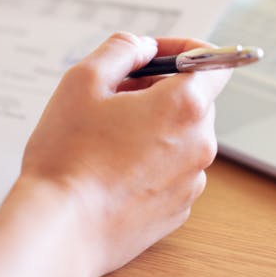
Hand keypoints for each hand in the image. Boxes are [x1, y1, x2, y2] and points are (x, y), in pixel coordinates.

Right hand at [21, 31, 231, 276]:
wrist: (61, 230)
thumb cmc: (68, 158)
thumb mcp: (83, 81)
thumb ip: (121, 50)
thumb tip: (142, 46)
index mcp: (183, 107)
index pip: (215, 62)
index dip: (185, 49)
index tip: (155, 54)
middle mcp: (199, 144)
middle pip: (194, 100)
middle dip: (159, 89)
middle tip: (114, 96)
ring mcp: (191, 181)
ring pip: (181, 137)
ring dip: (153, 128)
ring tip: (106, 138)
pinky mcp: (177, 209)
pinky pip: (172, 171)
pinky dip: (150, 162)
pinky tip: (112, 170)